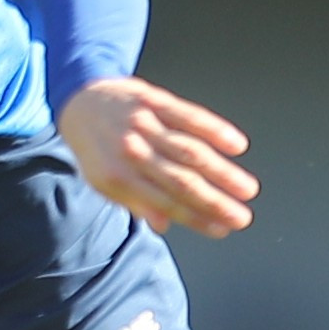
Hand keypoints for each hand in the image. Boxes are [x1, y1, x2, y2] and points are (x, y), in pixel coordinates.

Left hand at [58, 76, 259, 237]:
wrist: (81, 101)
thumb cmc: (98, 148)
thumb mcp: (105, 182)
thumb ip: (134, 203)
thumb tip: (164, 226)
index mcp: (117, 177)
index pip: (164, 203)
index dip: (196, 218)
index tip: (223, 229)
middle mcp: (131, 151)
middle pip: (181, 180)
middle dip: (215, 201)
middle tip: (243, 216)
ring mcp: (143, 123)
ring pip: (190, 151)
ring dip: (222, 172)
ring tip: (247, 189)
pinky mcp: (154, 100)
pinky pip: (189, 116)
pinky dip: (215, 130)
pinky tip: (237, 146)